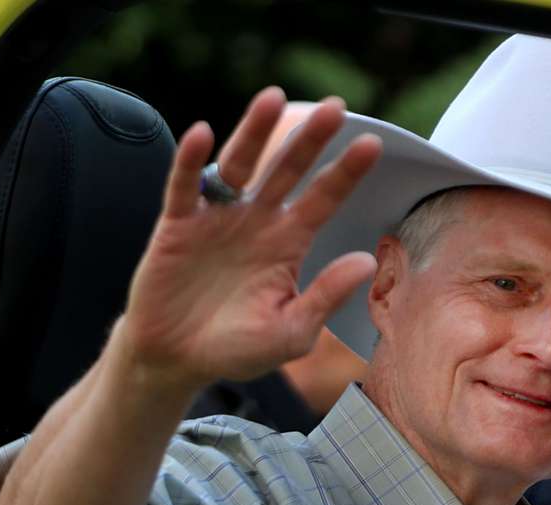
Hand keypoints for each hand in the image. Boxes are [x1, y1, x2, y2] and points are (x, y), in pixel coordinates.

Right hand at [120, 88, 381, 391]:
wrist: (177, 360)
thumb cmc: (239, 348)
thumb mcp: (291, 332)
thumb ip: (325, 297)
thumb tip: (365, 261)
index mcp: (290, 243)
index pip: (325, 199)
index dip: (346, 173)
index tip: (373, 145)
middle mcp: (257, 221)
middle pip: (288, 171)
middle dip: (311, 140)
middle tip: (336, 108)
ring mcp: (218, 218)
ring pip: (239, 165)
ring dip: (255, 132)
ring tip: (274, 99)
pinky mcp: (178, 225)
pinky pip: (184, 187)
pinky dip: (190, 161)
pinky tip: (203, 134)